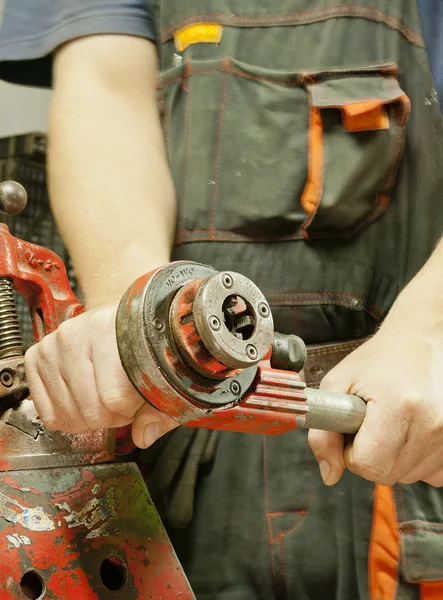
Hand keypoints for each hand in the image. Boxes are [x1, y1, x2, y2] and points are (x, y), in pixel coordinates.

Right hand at [25, 305, 177, 447]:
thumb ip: (160, 407)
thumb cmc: (141, 345)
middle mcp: (77, 334)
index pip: (116, 397)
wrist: (122, 320)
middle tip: (122, 405)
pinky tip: (84, 402)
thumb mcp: (161, 370)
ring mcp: (53, 345)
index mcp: (112, 331)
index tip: (137, 403)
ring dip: (90, 419)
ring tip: (105, 400)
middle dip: (111, 418)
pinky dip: (68, 419)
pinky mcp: (36, 358)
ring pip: (68, 414)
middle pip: (90, 409)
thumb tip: (145, 436)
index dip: (130, 412)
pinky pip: (48, 413)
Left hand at [308, 323, 442, 486]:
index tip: (354, 429)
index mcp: (398, 405)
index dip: (351, 452)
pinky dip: (417, 461)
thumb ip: (324, 433)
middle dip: (370, 455)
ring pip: (408, 477)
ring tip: (393, 423)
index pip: (367, 465)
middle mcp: (431, 423)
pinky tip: (412, 433)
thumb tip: (329, 474)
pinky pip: (433, 475)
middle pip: (387, 475)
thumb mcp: (338, 384)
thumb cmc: (379, 360)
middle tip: (371, 423)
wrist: (422, 341)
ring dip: (394, 458)